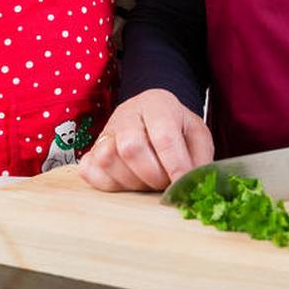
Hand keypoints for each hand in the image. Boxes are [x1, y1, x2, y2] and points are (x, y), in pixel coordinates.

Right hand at [78, 89, 212, 190]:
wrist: (152, 120)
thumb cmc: (176, 129)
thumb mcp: (197, 136)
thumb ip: (200, 157)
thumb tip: (194, 183)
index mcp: (157, 103)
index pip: (164, 136)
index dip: (175, 165)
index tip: (183, 185)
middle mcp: (127, 113)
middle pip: (131, 148)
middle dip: (152, 175)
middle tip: (165, 183)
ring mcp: (105, 131)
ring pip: (107, 159)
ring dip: (131, 182)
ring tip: (147, 182)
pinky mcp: (91, 149)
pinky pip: (88, 170)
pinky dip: (107, 183)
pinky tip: (126, 182)